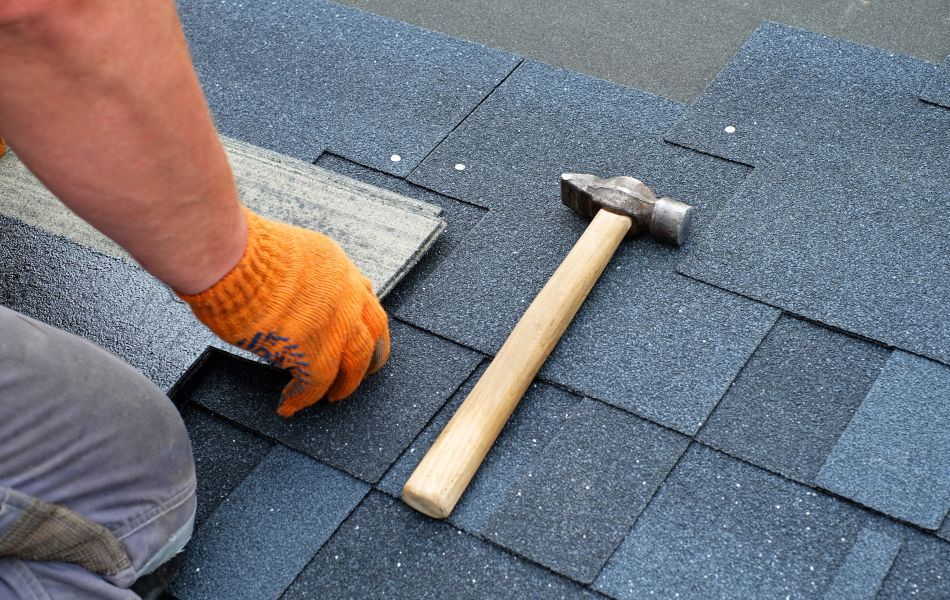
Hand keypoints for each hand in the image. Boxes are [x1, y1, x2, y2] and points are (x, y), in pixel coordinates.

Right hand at [180, 208, 389, 416]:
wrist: (229, 258)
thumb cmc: (239, 251)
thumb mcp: (285, 252)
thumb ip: (299, 276)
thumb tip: (287, 298)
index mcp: (337, 265)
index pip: (364, 297)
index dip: (362, 320)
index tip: (360, 333)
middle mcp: (346, 293)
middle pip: (374, 332)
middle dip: (371, 356)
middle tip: (365, 372)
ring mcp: (335, 323)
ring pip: (355, 363)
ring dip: (345, 384)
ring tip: (334, 397)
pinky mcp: (313, 350)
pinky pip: (315, 384)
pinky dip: (302, 399)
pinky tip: (289, 405)